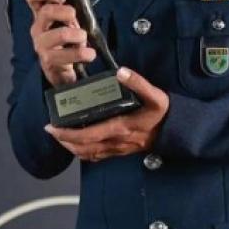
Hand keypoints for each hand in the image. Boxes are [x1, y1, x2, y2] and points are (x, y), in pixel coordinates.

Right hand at [25, 0, 96, 86]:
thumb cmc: (67, 41)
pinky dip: (80, 53)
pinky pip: (64, 55)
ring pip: (58, 34)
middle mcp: (37, 28)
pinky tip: (89, 54)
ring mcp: (41, 44)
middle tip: (75, 16)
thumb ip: (70, 12)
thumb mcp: (68, 23)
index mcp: (41, 14)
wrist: (61, 70)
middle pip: (46, 12)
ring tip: (84, 37)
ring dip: (76, 35)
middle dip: (64, 11)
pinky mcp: (48, 60)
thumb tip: (81, 1)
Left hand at [45, 67, 169, 161]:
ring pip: (88, 154)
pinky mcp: (121, 151)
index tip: (51, 126)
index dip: (66, 133)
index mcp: (120, 128)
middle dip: (63, 140)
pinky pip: (98, 156)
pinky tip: (78, 144)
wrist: (177, 131)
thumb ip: (138, 83)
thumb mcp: (155, 95)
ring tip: (60, 136)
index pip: (86, 135)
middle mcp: (116, 142)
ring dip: (71, 147)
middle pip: (82, 148)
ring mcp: (118, 149)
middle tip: (51, 130)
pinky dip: (84, 152)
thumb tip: (121, 72)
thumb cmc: (164, 113)